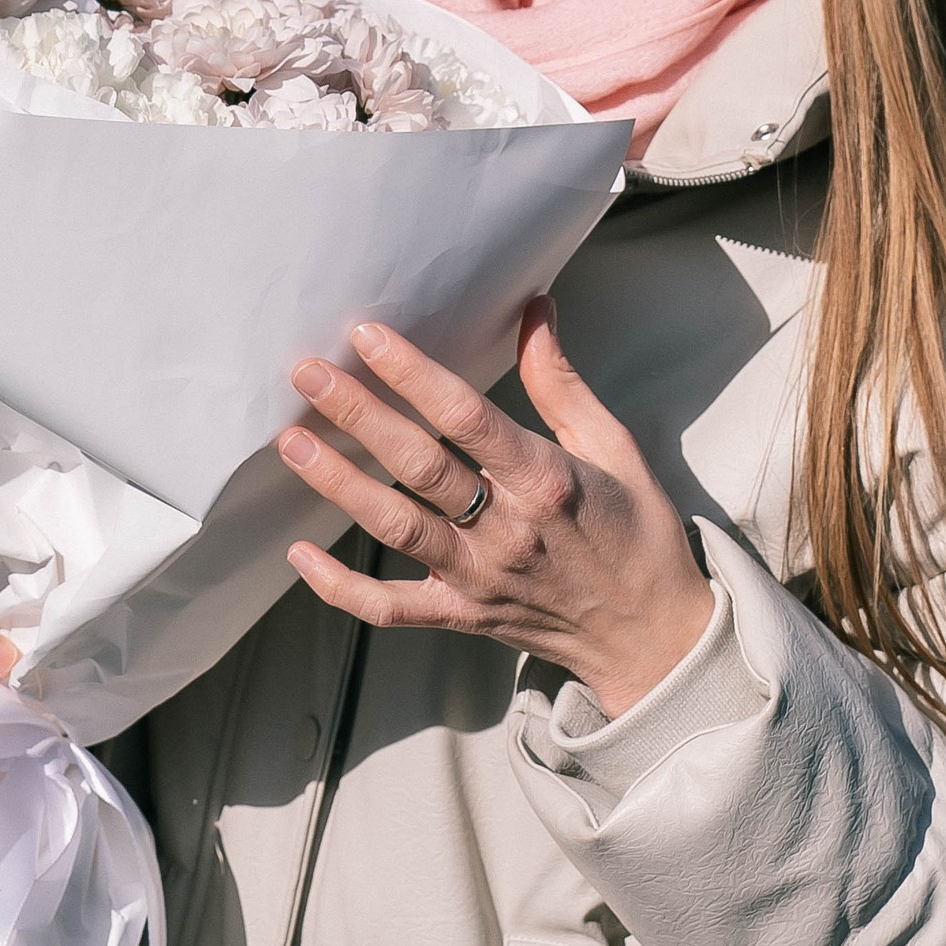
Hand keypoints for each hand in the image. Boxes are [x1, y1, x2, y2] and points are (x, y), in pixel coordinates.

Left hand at [279, 298, 711, 719]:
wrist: (654, 638)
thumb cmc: (637, 532)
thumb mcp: (615, 446)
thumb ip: (562, 381)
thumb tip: (534, 307)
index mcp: (548, 480)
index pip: (467, 418)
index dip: (413, 374)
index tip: (369, 335)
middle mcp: (508, 531)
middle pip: (418, 467)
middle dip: (358, 416)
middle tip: (307, 373)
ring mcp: (479, 579)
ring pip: (394, 529)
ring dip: (338, 484)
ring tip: (291, 442)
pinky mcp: (463, 615)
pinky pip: (390, 608)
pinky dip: (341, 587)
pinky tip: (300, 554)